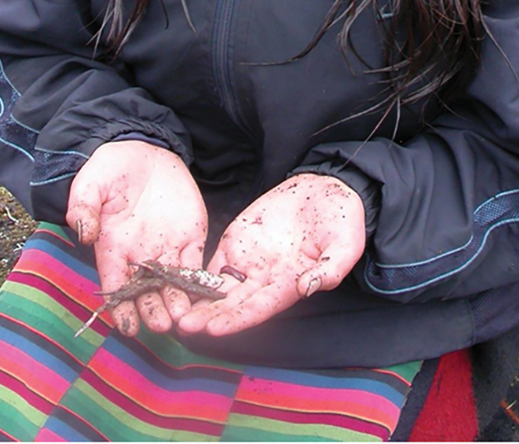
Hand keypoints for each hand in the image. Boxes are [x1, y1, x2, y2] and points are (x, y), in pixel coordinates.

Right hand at [66, 140, 206, 336]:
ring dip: (178, 301)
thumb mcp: (90, 185)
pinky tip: (207, 294)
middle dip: (154, 310)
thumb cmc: (109, 170)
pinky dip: (202, 279)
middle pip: (147, 291)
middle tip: (162, 326)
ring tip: (183, 318)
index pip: (116, 286)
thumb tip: (84, 235)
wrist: (142, 152)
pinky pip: (196, 261)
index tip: (127, 327)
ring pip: (173, 283)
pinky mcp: (190, 236)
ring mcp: (166, 247)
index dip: (121, 308)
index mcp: (113, 249)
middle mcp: (140, 256)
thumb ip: (84, 208)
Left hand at [176, 173, 365, 336]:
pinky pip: (215, 260)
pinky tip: (177, 279)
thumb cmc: (341, 221)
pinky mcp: (239, 239)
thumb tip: (309, 287)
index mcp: (288, 284)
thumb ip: (330, 268)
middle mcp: (264, 278)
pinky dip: (196, 272)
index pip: (258, 308)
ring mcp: (249, 259)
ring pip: (218, 285)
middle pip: (232, 302)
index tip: (213, 328)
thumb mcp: (345, 244)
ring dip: (197, 298)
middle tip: (183, 325)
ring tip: (173, 307)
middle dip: (208, 315)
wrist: (327, 190)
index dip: (236, 319)